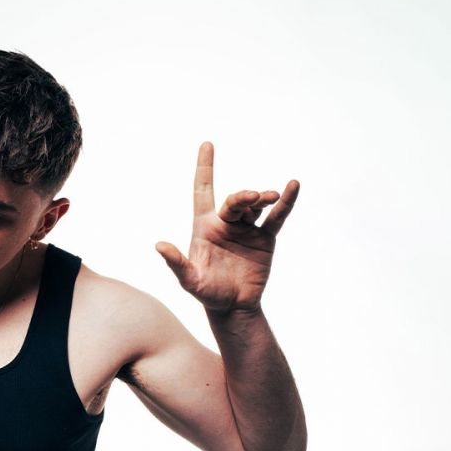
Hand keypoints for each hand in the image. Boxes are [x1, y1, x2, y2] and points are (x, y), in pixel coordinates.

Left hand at [155, 142, 299, 313]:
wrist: (233, 307)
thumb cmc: (206, 292)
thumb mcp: (189, 280)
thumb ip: (176, 263)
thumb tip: (159, 245)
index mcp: (204, 225)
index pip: (203, 189)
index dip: (205, 167)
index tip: (207, 144)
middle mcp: (226, 222)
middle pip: (234, 200)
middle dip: (243, 196)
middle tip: (252, 198)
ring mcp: (247, 229)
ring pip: (256, 206)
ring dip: (263, 199)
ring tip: (270, 196)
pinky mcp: (265, 239)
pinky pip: (277, 218)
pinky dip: (285, 203)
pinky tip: (292, 188)